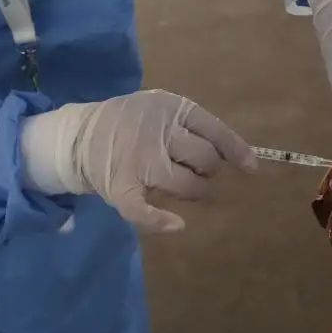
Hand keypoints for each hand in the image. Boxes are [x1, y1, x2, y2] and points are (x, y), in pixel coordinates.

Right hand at [20, 90, 255, 232]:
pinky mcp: (120, 187)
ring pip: (185, 185)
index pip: (214, 130)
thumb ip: (199, 127)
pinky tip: (176, 224)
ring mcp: (138, 161)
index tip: (250, 168)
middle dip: (208, 170)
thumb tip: (248, 160)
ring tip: (184, 185)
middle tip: (195, 170)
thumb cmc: (132, 122)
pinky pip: (144, 211)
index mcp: (170, 108)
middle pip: (205, 160)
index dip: (235, 150)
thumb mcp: (163, 109)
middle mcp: (156, 132)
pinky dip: (161, 222)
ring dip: (194, 191)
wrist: (81, 135)